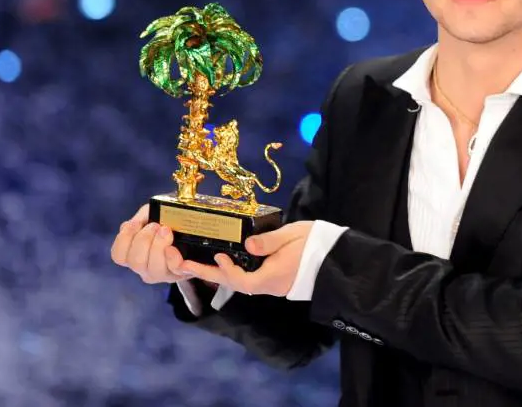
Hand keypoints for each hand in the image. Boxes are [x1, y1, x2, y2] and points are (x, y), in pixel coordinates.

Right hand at [110, 204, 195, 284]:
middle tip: (156, 226)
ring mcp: (163, 273)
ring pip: (154, 269)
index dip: (124, 239)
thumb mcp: (153, 214)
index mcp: (134, 254)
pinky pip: (175, 270)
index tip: (135, 223)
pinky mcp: (180, 273)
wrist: (196, 231)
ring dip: (158, 247)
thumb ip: (142, 216)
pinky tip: (173, 249)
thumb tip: (135, 223)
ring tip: (167, 231)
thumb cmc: (170, 222)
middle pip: (136, 262)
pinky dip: (173, 260)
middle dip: (144, 240)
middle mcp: (145, 268)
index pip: (118, 255)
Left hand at [180, 221, 313, 296]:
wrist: (338, 261)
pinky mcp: (276, 279)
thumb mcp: (294, 236)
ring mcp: (273, 284)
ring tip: (196, 264)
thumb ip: (269, 241)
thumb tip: (248, 244)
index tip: (218, 255)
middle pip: (234, 284)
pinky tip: (224, 263)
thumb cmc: (316, 245)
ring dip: (218, 274)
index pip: (242, 280)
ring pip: (240, 282)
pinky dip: (232, 272)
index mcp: (272, 277)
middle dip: (208, 274)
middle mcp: (269, 285)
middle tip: (184, 265)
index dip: (226, 270)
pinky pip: (248, 279)